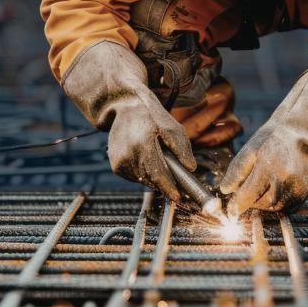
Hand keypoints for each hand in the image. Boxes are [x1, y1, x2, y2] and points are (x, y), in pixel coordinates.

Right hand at [105, 85, 195, 199]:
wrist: (126, 108)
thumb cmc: (153, 118)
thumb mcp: (173, 128)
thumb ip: (182, 148)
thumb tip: (191, 168)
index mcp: (143, 144)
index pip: (157, 173)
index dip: (169, 188)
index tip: (179, 198)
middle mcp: (128, 155)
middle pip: (151, 180)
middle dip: (166, 183)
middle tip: (178, 183)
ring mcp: (119, 162)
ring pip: (143, 180)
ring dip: (155, 177)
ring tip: (160, 162)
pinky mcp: (116, 166)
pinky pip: (135, 178)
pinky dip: (144, 174)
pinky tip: (147, 160)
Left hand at [220, 68, 307, 216]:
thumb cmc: (276, 138)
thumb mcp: (253, 148)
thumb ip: (237, 169)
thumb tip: (224, 190)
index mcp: (267, 164)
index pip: (247, 194)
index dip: (237, 206)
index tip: (230, 212)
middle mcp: (283, 177)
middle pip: (259, 203)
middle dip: (249, 202)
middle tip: (244, 196)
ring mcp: (295, 185)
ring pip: (273, 207)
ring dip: (263, 204)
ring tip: (259, 190)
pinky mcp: (304, 191)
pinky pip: (287, 207)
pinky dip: (277, 204)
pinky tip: (273, 191)